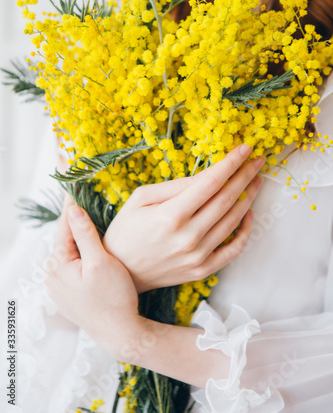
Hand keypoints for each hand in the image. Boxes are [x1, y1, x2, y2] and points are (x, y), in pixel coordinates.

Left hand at [44, 198, 139, 356]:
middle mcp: (52, 275)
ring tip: (89, 220)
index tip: (73, 186)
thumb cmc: (113, 297)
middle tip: (84, 200)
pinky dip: (82, 254)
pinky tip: (92, 248)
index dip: (71, 205)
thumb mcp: (100, 261)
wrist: (120, 332)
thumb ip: (85, 235)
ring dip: (79, 237)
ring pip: (70, 253)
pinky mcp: (69, 294)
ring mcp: (59, 286)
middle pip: (66, 239)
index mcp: (58, 265)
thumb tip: (73, 210)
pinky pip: (73, 266)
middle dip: (75, 221)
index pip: (64, 227)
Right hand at [104, 144, 264, 292]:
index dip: (231, 163)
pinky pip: (233, 250)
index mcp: (170, 215)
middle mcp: (188, 236)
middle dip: (246, 176)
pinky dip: (245, 231)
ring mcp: (197, 256)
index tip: (244, 149)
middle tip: (258, 161)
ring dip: (249, 198)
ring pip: (234, 222)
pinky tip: (247, 214)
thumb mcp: (141, 198)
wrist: (121, 271)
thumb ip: (175, 186)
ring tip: (256, 181)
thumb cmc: (127, 230)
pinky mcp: (202, 269)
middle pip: (227, 199)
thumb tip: (207, 175)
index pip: (210, 183)